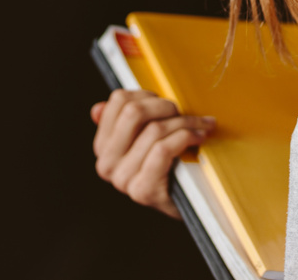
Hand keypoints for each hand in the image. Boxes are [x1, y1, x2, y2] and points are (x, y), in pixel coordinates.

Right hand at [91, 89, 215, 218]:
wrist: (190, 203)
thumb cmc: (170, 165)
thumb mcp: (145, 141)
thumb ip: (124, 123)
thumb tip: (98, 109)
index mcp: (103, 146)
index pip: (119, 101)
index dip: (148, 95)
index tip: (166, 103)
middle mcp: (107, 163)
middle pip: (134, 112)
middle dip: (165, 106)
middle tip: (184, 113)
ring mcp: (123, 179)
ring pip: (154, 129)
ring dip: (185, 122)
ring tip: (200, 125)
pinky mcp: (143, 190)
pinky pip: (163, 149)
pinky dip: (186, 137)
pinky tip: (198, 137)